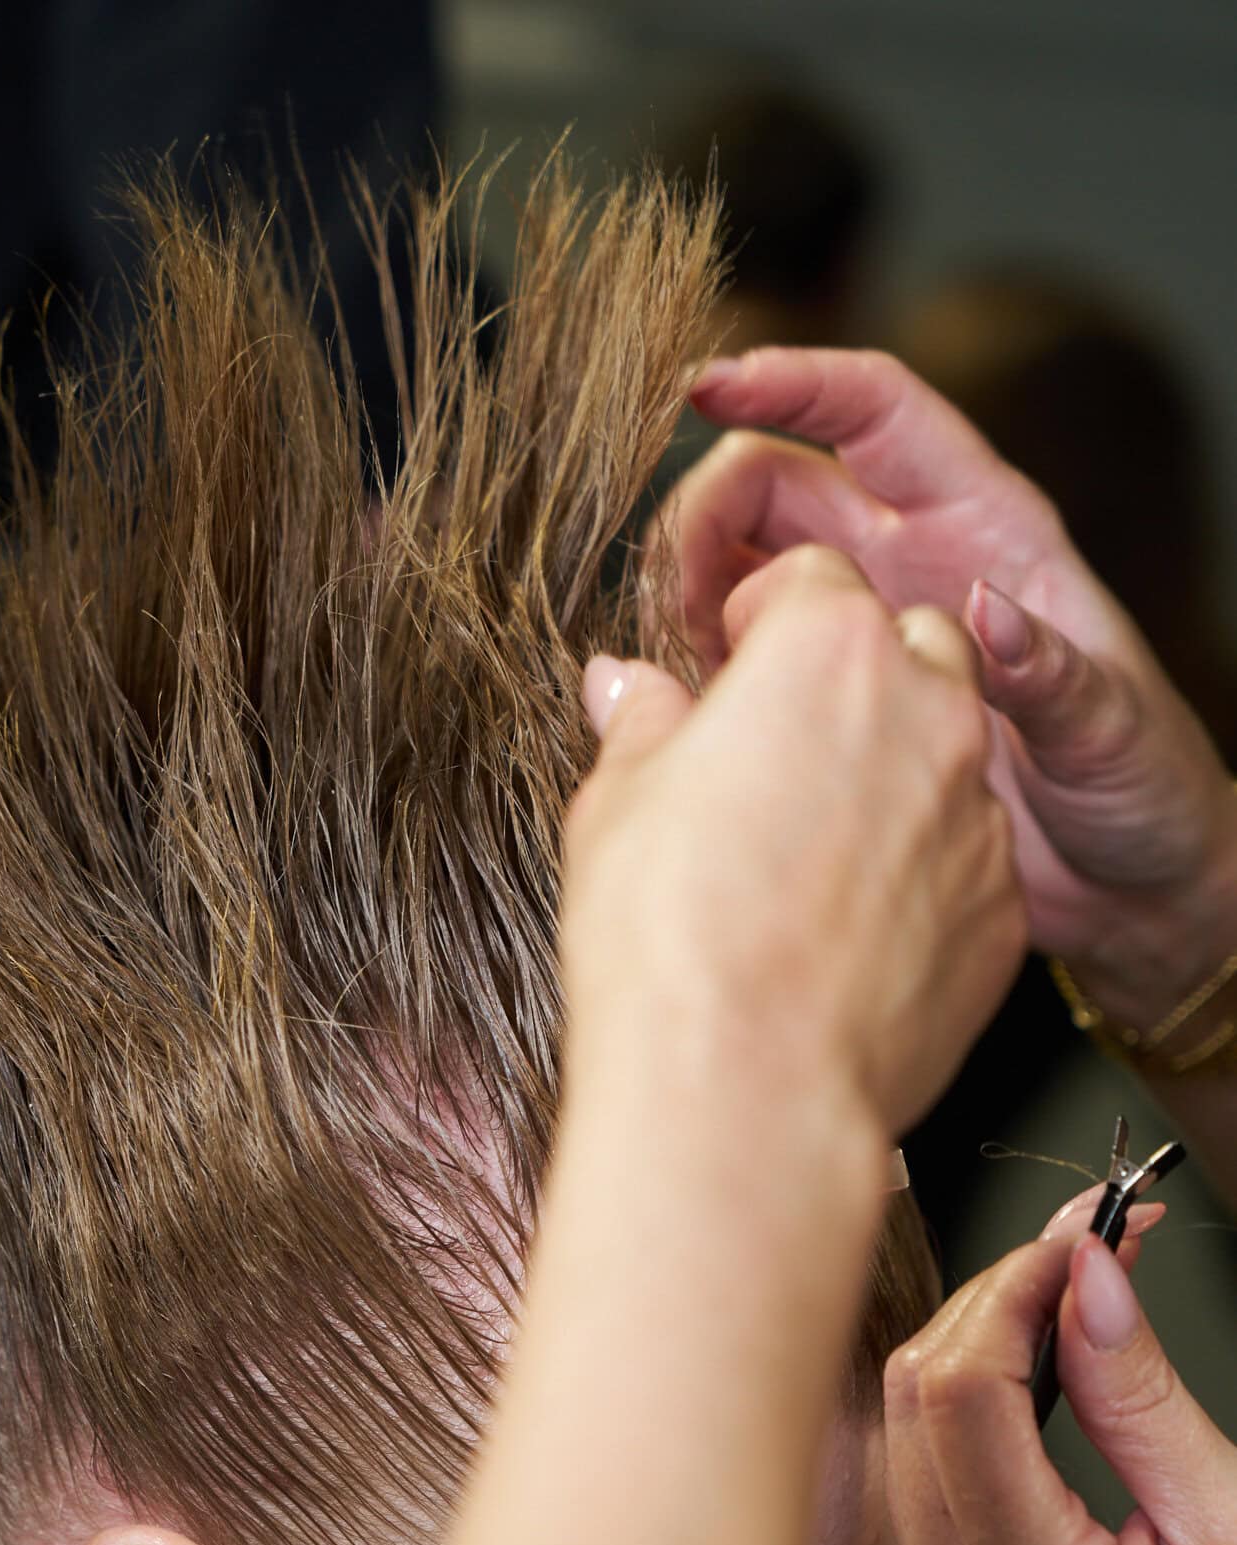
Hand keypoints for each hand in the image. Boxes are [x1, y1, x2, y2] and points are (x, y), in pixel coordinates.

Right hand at [564, 545, 1024, 1143]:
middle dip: (854, 678)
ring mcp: (974, 814)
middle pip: (909, 647)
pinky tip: (843, 936)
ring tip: (805, 860)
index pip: (811, 583)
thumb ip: (642, 728)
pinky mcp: (1000, 910)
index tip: (727, 672)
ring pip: (946, 757)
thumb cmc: (666, 937)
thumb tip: (624, 688)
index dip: (760, 623)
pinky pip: (961, 865)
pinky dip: (916, 878)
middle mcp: (927, 709)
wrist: (746, 1090)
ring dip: (890, 779)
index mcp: (826, 650)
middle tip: (777, 755)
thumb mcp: (616, 806)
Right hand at [657, 348, 1236, 1030]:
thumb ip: (1052, 674)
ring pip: (754, 576)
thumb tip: (987, 615)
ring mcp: (869, 640)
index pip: (875, 411)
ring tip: (679, 667)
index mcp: (985, 526)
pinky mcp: (837, 715)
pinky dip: (712, 680)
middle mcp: (918, 565)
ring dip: (700, 600)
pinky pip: (754, 671)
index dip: (793, 382)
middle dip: (712, 513)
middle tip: (671, 587)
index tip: (709, 389)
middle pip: (784, 488)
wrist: (1121, 896)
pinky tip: (697, 726)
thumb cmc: (1140, 794)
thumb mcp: (1113, 729)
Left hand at [887, 1193, 1236, 1544]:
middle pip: (915, 1401)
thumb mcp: (1231, 1526)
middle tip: (1089, 1247)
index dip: (1011, 1290)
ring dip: (977, 1344)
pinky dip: (969, 1408)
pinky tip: (1040, 1370)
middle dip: (992, 1300)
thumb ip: (1142, 1397)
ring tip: (1075, 1293)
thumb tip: (1087, 1275)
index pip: (961, 1396)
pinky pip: (925, 1483)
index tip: (1081, 1237)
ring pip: (907, 1434)